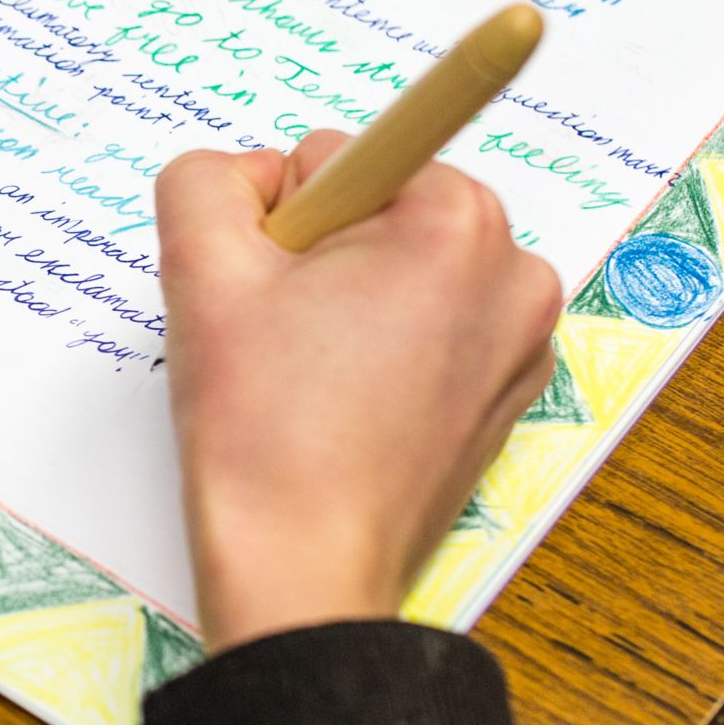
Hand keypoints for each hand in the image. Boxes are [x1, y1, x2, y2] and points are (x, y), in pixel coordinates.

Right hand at [156, 134, 562, 645]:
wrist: (304, 568)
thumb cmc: (264, 433)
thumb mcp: (200, 270)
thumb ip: (208, 179)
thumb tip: (249, 177)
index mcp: (454, 222)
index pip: (338, 155)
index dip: (282, 218)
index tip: (279, 285)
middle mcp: (513, 269)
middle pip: (378, 208)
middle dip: (319, 255)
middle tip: (282, 337)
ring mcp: (523, 338)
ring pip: (402, 268)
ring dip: (348, 301)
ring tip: (310, 377)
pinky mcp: (510, 391)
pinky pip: (431, 326)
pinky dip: (384, 349)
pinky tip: (346, 404)